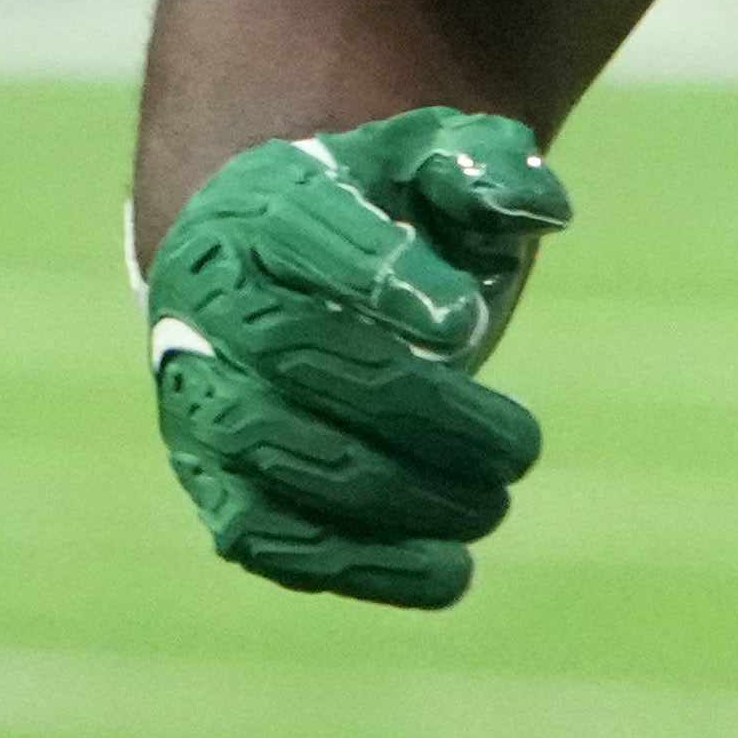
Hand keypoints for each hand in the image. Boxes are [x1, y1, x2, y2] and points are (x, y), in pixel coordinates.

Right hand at [146, 110, 571, 609]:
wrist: (287, 280)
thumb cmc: (381, 218)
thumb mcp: (434, 166)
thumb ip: (486, 170)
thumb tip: (538, 209)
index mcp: (258, 207)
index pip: (303, 234)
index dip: (380, 278)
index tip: (469, 317)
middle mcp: (204, 302)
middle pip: (292, 354)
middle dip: (418, 410)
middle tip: (520, 446)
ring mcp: (198, 398)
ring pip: (276, 452)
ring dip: (394, 493)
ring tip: (492, 504)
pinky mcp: (214, 483)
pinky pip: (268, 535)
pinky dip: (355, 563)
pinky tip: (447, 571)